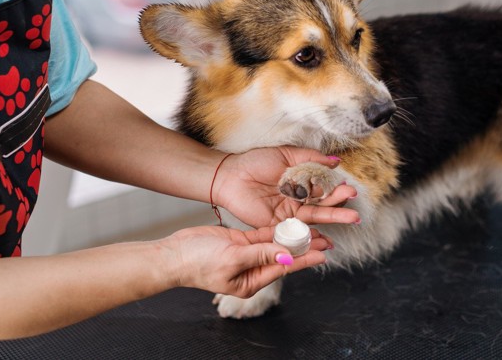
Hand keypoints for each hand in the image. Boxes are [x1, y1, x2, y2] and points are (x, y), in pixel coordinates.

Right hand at [164, 225, 331, 297]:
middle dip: (305, 247)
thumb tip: (288, 257)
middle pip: (285, 256)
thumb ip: (261, 255)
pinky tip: (293, 221)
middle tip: (327, 238)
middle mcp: (254, 269)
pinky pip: (265, 234)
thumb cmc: (198, 262)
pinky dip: (278, 228)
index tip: (323, 253)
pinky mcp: (242, 241)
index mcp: (251, 281)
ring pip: (277, 243)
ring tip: (316, 229)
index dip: (305, 259)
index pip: (284, 268)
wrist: (174, 253)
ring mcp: (249, 254)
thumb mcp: (232, 258)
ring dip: (294, 236)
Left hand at [212, 147, 359, 227]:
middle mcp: (298, 199)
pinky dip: (312, 235)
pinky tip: (327, 237)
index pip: (324, 188)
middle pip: (323, 204)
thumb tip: (336, 161)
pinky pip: (297, 231)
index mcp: (301, 182)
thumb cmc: (255, 161)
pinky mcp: (278, 225)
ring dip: (333, 217)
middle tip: (353, 198)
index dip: (336, 188)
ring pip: (315, 217)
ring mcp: (289, 213)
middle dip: (339, 202)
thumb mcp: (287, 154)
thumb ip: (311, 158)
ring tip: (352, 217)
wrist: (231, 175)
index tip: (347, 186)